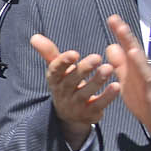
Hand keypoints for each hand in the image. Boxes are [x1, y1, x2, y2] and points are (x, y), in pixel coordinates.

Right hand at [29, 33, 119, 148]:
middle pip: (72, 81)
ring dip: (97, 81)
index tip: (74, 53)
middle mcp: (62, 93)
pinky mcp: (89, 113)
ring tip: (108, 68)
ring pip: (85, 93)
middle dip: (84, 69)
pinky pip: (98, 105)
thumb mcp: (56, 69)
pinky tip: (116, 86)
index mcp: (54, 79)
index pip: (56, 70)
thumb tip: (34, 37)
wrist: (69, 114)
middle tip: (97, 57)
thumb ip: (48, 52)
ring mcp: (75, 105)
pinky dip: (107, 96)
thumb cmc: (65, 83)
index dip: (63, 62)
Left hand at [102, 14, 150, 144]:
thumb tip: (111, 46)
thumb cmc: (144, 99)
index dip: (119, 33)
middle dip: (123, 33)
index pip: (126, 46)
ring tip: (122, 30)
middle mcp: (142, 68)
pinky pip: (145, 74)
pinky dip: (139, 63)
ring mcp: (148, 76)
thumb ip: (120, 64)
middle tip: (114, 18)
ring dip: (130, 43)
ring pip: (139, 57)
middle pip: (133, 47)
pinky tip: (133, 53)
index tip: (111, 18)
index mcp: (134, 66)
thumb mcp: (127, 80)